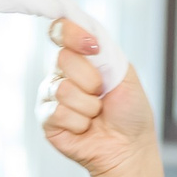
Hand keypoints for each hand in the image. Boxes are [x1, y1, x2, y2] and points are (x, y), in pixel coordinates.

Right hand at [38, 19, 156, 176]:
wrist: (130, 146)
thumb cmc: (129, 111)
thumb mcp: (124, 72)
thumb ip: (104, 49)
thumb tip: (86, 34)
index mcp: (79, 56)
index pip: (61, 30)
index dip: (72, 34)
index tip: (93, 47)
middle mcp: (60, 73)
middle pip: (63, 59)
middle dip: (92, 80)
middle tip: (102, 95)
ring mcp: (51, 96)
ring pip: (63, 90)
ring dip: (89, 106)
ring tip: (96, 114)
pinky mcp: (47, 120)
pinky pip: (59, 113)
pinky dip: (80, 123)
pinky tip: (86, 128)